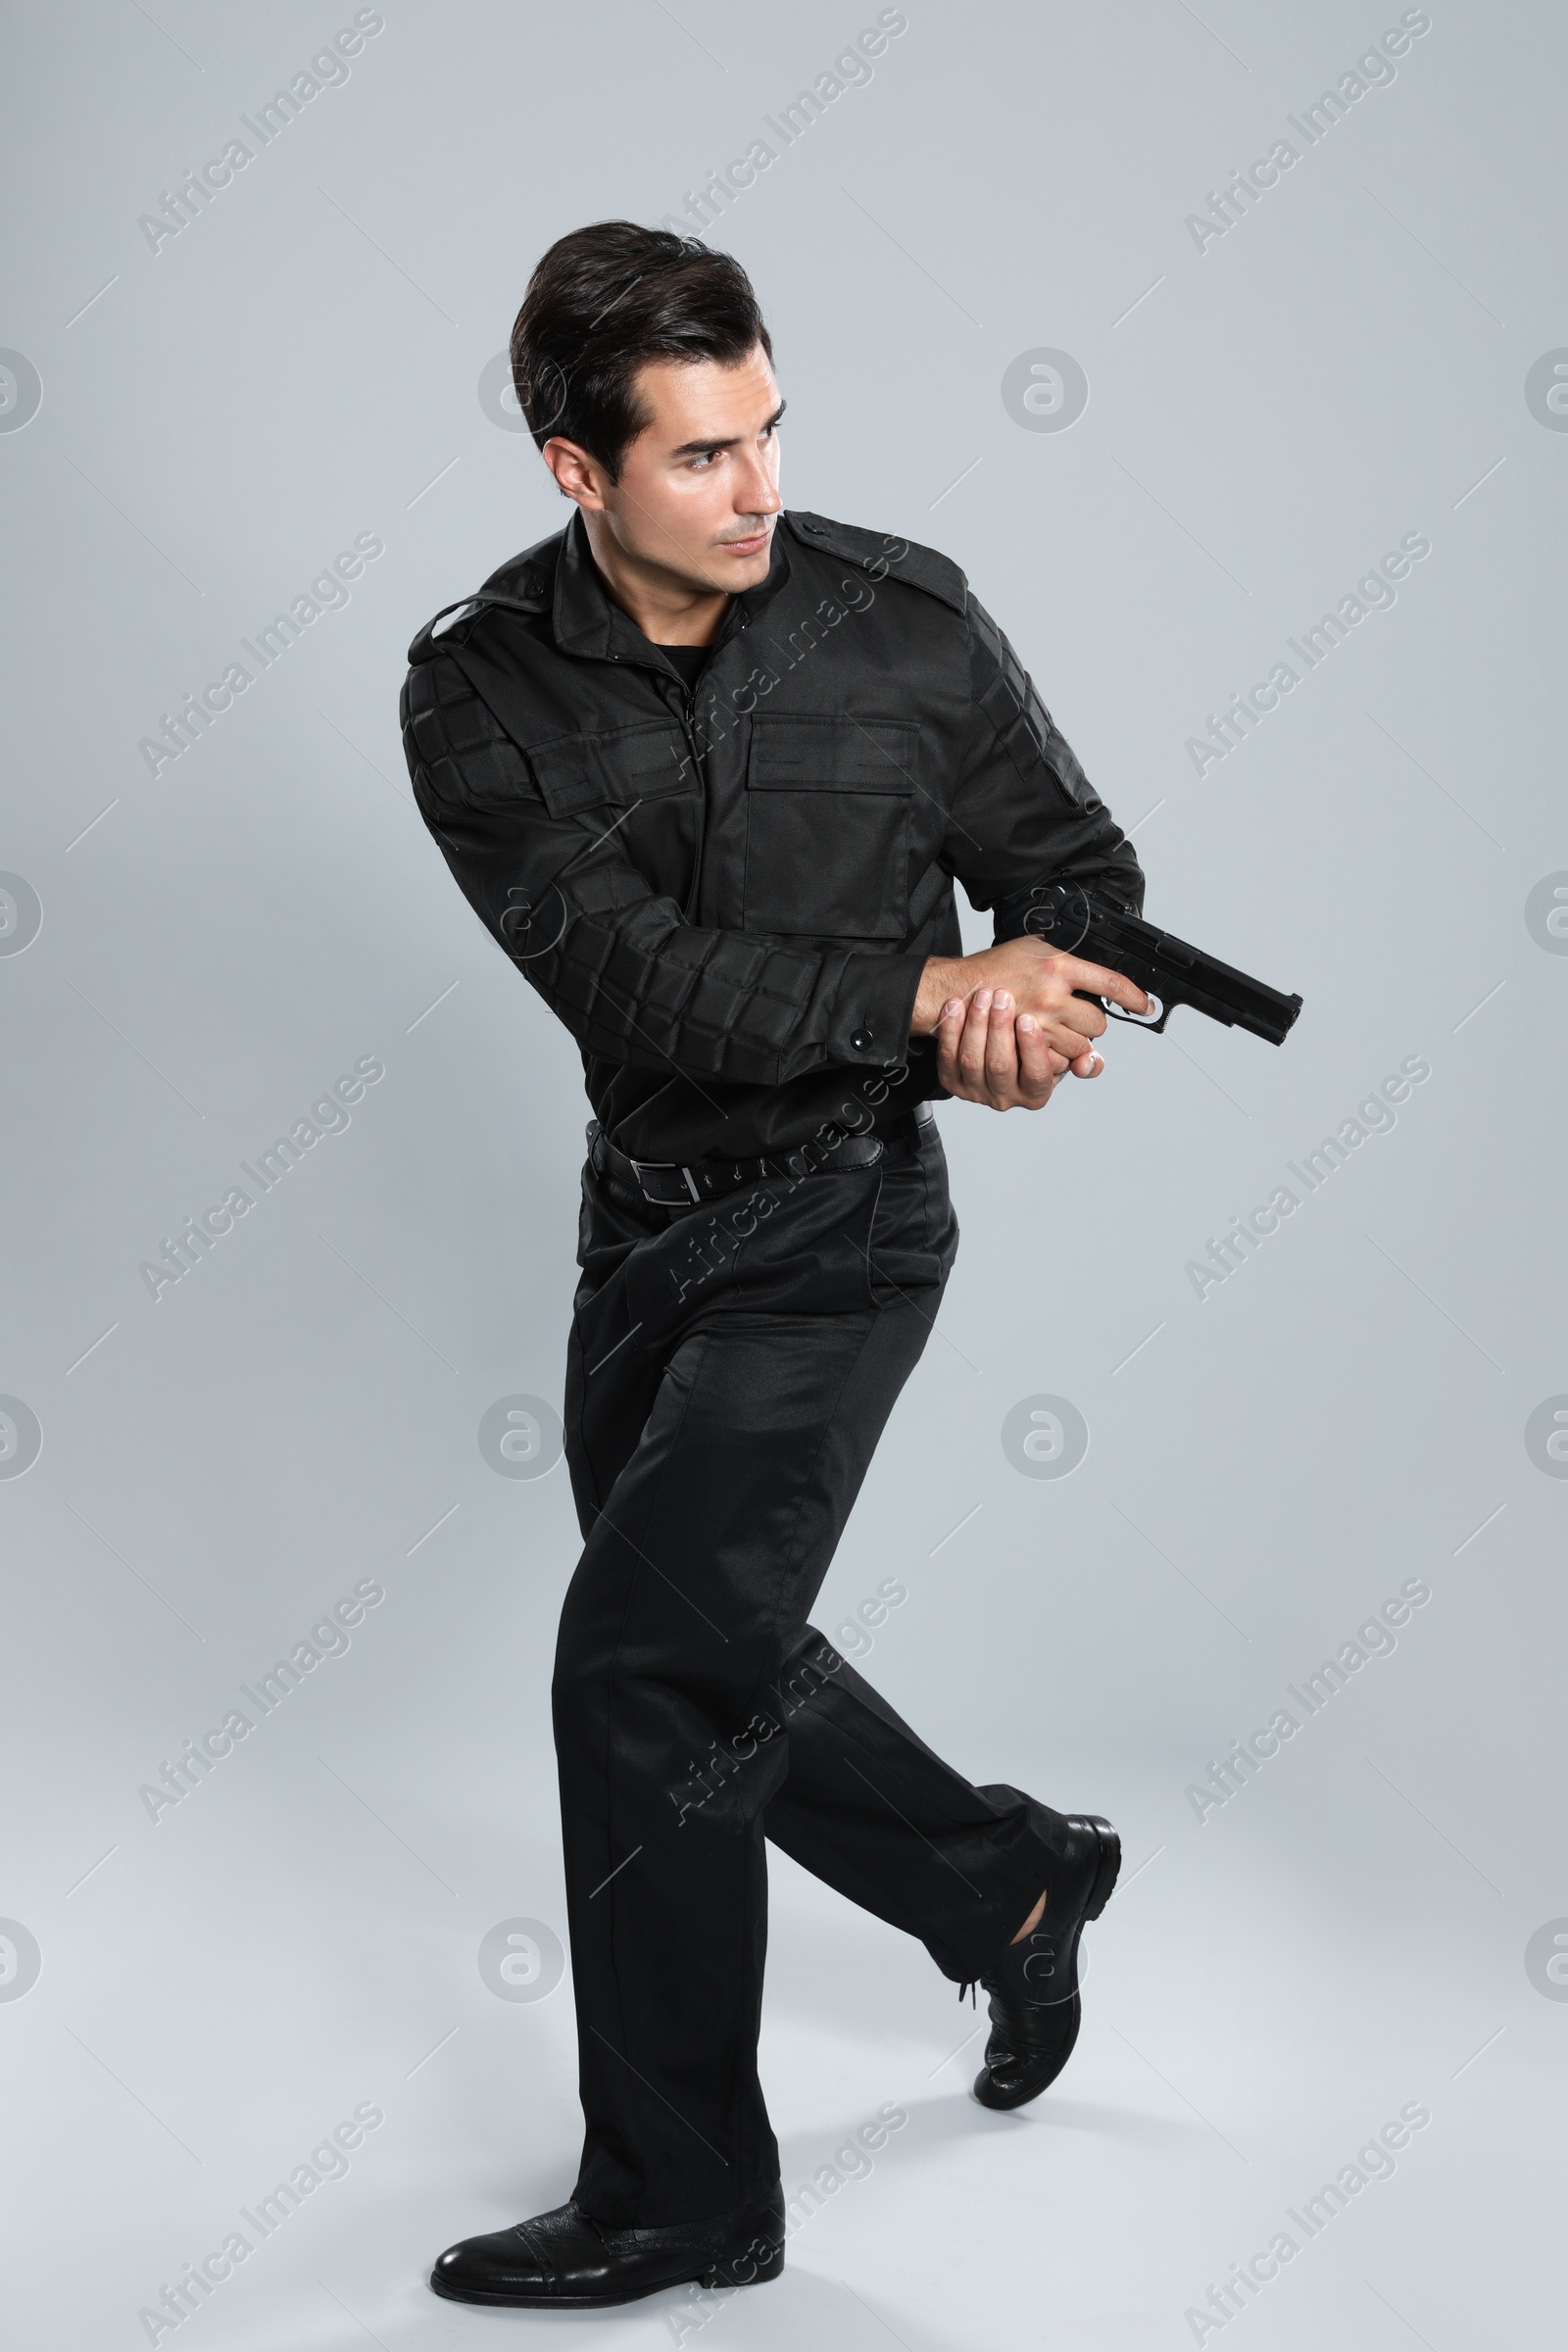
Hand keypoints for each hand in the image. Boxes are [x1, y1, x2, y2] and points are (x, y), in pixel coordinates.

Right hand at [912, 933, 1148, 1066]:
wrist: (957, 991)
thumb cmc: (994, 968)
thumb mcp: (1033, 947)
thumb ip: (1065, 958)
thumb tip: (1094, 969)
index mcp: (1057, 966)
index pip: (1111, 983)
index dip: (1134, 996)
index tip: (1145, 1004)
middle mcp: (1052, 996)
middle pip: (1098, 1024)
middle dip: (1091, 1024)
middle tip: (1072, 1016)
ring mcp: (1040, 1025)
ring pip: (1080, 1047)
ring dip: (1073, 1043)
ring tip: (1054, 1029)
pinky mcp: (1026, 1048)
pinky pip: (1057, 1062)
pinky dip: (1055, 1057)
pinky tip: (1045, 1044)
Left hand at [933, 985, 1103, 1110]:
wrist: (993, 1037)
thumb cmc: (1031, 1040)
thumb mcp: (1062, 1049)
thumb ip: (1081, 1053)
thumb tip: (1090, 1061)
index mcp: (1036, 1092)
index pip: (1037, 1075)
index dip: (1032, 1048)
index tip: (1028, 1019)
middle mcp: (1006, 1096)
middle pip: (1001, 1066)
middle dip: (1000, 1029)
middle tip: (1003, 996)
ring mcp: (976, 1090)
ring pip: (973, 1060)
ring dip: (977, 1024)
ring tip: (984, 995)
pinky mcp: (952, 1080)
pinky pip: (948, 1055)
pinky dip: (951, 1028)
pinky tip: (955, 1005)